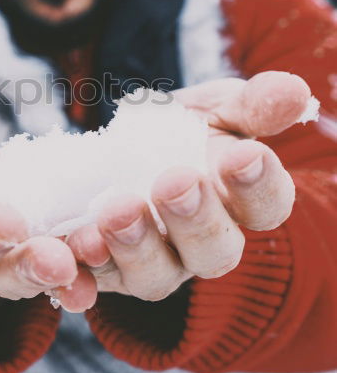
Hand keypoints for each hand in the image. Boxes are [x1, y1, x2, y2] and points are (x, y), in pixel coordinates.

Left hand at [66, 71, 309, 303]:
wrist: (113, 150)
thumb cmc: (179, 131)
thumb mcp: (214, 109)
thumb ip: (251, 105)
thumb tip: (295, 90)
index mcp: (240, 205)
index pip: (266, 207)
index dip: (259, 187)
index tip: (244, 155)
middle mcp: (202, 246)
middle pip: (214, 253)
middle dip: (196, 220)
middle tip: (175, 182)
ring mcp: (154, 264)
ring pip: (155, 276)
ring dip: (136, 246)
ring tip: (116, 210)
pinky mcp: (104, 272)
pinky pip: (97, 282)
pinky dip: (87, 269)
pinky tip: (76, 242)